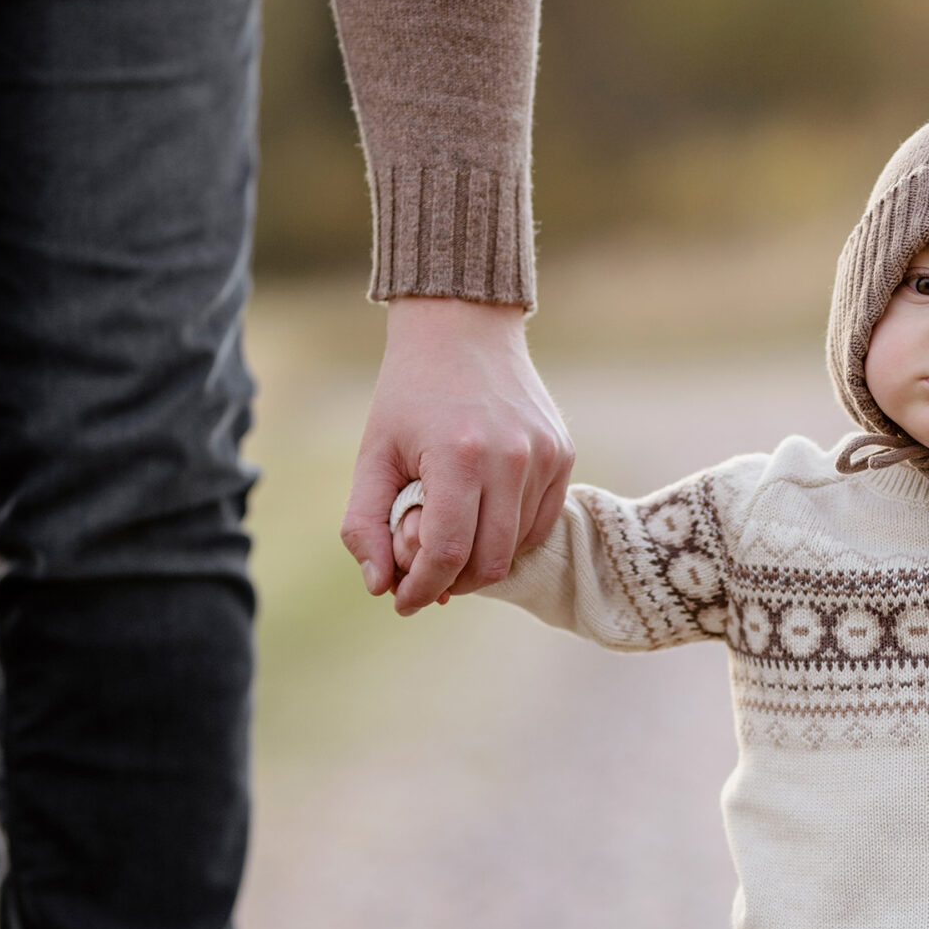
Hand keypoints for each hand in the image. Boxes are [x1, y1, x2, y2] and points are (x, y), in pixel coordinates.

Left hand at [341, 299, 573, 616]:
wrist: (463, 327)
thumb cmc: (409, 394)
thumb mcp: (372, 453)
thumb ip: (364, 523)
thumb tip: (379, 587)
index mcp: (459, 455)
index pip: (448, 553)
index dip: (422, 588)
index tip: (401, 600)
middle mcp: (511, 457)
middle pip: (489, 561)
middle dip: (450, 583)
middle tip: (423, 574)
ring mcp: (545, 456)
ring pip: (516, 548)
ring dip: (478, 561)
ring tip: (448, 534)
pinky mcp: (563, 455)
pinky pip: (540, 524)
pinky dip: (508, 539)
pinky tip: (480, 521)